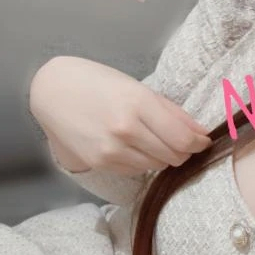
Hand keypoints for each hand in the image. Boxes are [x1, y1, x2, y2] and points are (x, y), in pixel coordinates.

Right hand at [30, 56, 211, 174]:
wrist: (52, 91)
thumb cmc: (98, 83)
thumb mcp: (137, 88)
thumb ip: (172, 112)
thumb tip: (201, 133)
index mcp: (138, 104)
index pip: (183, 139)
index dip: (198, 144)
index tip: (202, 141)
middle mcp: (126, 130)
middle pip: (174, 156)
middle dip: (183, 150)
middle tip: (179, 140)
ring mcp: (112, 150)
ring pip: (157, 166)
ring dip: (162, 156)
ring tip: (152, 140)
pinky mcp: (101, 163)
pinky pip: (136, 170)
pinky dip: (142, 161)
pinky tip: (133, 146)